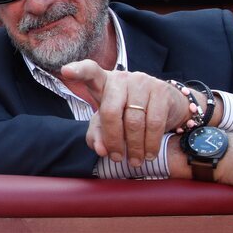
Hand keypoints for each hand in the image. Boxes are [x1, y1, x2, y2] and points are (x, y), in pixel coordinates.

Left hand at [62, 61, 192, 166]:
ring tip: (134, 161)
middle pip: (110, 111)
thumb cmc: (128, 113)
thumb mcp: (108, 123)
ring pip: (134, 121)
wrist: (166, 105)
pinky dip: (150, 144)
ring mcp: (143, 81)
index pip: (89, 71)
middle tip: (117, 158)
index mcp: (103, 81)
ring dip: (134, 147)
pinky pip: (154, 123)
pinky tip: (148, 154)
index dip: (78, 71)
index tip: (66, 72)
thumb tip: (101, 149)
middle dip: (113, 140)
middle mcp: (122, 77)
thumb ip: (98, 135)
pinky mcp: (161, 90)